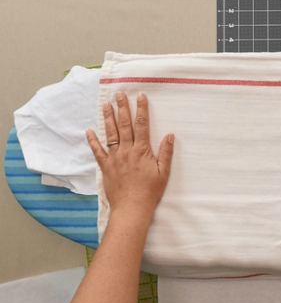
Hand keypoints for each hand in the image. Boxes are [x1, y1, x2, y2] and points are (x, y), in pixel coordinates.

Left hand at [86, 92, 174, 219]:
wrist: (132, 208)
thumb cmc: (150, 191)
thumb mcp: (164, 172)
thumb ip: (166, 153)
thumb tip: (170, 135)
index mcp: (142, 151)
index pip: (142, 125)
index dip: (142, 109)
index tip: (141, 96)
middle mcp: (127, 151)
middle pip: (124, 125)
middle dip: (123, 108)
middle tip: (120, 94)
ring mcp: (115, 158)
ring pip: (111, 134)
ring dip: (108, 118)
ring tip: (106, 105)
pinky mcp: (106, 167)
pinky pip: (98, 151)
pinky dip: (93, 141)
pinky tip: (89, 131)